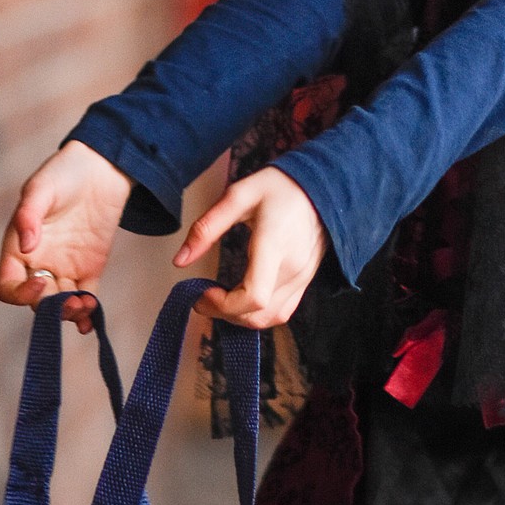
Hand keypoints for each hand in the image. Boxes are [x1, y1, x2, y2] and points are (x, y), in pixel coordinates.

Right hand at [0, 141, 131, 331]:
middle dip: (50, 308)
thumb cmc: (63, 172)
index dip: (19, 294)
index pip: (8, 286)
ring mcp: (64, 267)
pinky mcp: (90, 267)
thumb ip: (29, 215)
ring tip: (84, 307)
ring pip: (61, 303)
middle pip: (37, 301)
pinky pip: (86, 295)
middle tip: (70, 302)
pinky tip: (92, 319)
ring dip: (70, 313)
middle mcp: (38, 264)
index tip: (39, 284)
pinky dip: (88, 311)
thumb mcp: (41, 188)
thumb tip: (26, 247)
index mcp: (17, 249)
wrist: (101, 166)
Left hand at [173, 167, 327, 327]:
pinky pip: (282, 312)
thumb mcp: (238, 196)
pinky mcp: (306, 281)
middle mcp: (292, 268)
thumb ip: (207, 228)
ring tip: (222, 298)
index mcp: (274, 245)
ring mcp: (302, 278)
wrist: (324, 185)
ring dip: (240, 317)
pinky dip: (259, 314)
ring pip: (269, 319)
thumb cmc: (282, 187)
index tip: (203, 292)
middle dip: (223, 313)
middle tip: (204, 295)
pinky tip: (244, 298)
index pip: (253, 296)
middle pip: (257, 315)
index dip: (222, 305)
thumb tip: (180, 260)